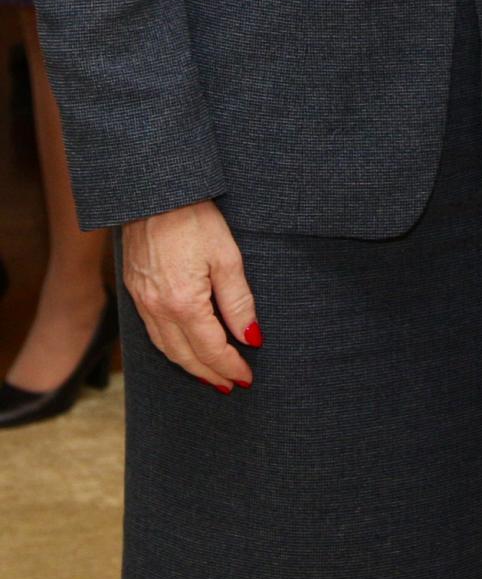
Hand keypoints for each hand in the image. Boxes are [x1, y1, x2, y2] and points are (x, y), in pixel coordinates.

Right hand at [122, 200, 261, 392]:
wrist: (154, 194)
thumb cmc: (194, 219)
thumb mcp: (226, 257)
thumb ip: (238, 302)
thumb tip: (251, 338)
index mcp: (184, 303)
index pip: (210, 348)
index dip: (230, 365)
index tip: (246, 376)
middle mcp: (158, 309)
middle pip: (186, 356)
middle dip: (210, 373)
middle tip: (231, 384)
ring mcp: (142, 302)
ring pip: (166, 349)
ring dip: (189, 366)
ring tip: (210, 374)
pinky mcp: (134, 292)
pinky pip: (152, 333)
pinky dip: (170, 348)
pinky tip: (182, 348)